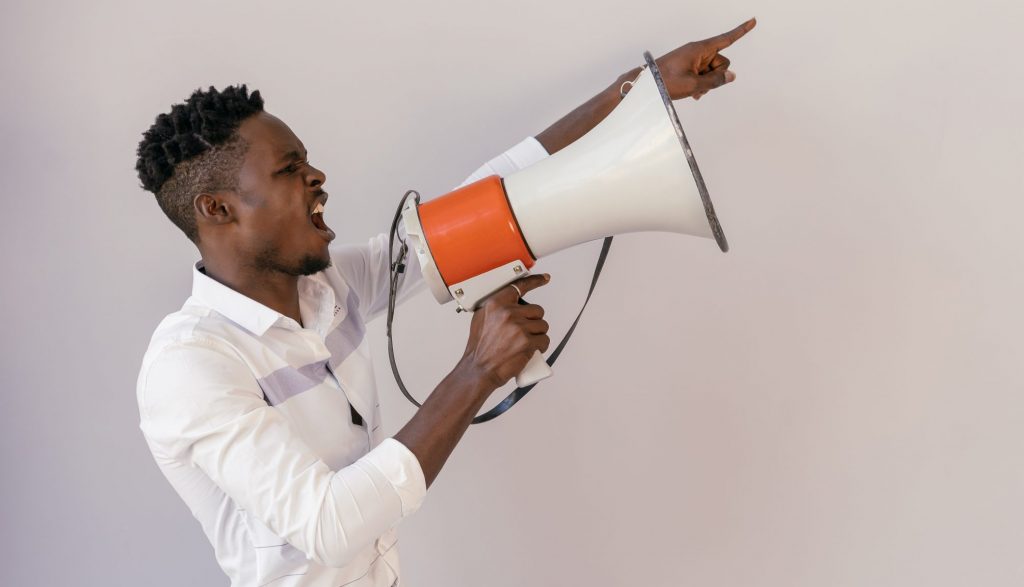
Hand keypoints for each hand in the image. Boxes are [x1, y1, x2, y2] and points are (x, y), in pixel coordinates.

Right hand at [460, 274, 550, 388]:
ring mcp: (519, 327)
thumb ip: (495, 308)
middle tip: (523, 333)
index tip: (545, 278)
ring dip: (538, 335)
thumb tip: (509, 304)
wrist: (479, 369)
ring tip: (524, 343)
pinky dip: (541, 347)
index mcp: (496, 304)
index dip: (535, 281)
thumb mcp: (480, 320)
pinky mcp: (527, 342)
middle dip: (534, 322)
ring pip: (543, 326)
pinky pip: (544, 340)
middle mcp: (508, 313)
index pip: (520, 286)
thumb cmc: (479, 348)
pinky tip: (531, 350)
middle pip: (537, 310)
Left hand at [648, 17, 756, 100]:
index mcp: (700, 49)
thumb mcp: (694, 84)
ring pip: (713, 71)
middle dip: (717, 75)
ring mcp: (693, 59)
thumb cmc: (666, 81)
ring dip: (708, 83)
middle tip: (700, 85)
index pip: (726, 38)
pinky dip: (701, 84)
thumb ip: (716, 81)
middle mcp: (698, 51)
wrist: (646, 85)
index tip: (753, 21)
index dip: (741, 31)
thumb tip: (731, 76)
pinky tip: (692, 93)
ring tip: (693, 91)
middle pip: (721, 62)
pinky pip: (704, 75)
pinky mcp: (689, 67)